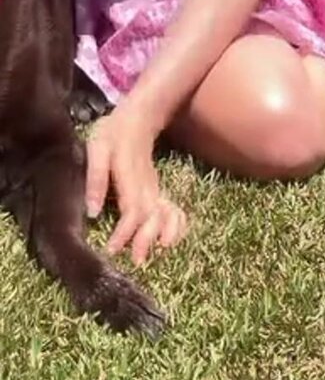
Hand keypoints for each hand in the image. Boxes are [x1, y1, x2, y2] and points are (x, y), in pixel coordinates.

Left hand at [85, 105, 187, 265]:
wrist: (138, 117)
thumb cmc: (112, 133)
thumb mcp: (97, 148)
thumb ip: (96, 178)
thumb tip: (92, 212)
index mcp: (131, 178)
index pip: (133, 211)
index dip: (126, 232)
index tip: (113, 249)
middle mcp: (148, 188)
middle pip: (153, 218)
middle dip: (146, 241)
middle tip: (136, 261)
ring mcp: (156, 189)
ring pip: (168, 216)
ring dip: (165, 236)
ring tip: (155, 256)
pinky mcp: (159, 191)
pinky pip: (174, 212)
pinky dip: (176, 227)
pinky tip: (167, 242)